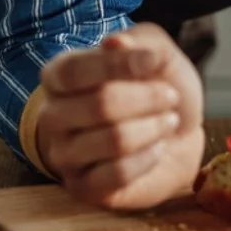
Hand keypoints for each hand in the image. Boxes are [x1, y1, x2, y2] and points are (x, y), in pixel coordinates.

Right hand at [34, 22, 206, 209]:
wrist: (178, 134)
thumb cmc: (158, 87)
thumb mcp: (156, 52)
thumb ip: (139, 43)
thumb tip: (115, 42)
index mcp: (59, 75)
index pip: (75, 70)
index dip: (118, 65)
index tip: (154, 62)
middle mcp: (52, 116)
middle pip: (100, 105)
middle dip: (148, 98)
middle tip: (170, 96)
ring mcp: (64, 156)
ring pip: (114, 140)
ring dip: (154, 128)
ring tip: (167, 121)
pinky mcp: (84, 188)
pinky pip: (118, 174)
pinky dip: (148, 158)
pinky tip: (157, 148)